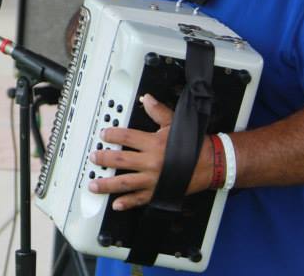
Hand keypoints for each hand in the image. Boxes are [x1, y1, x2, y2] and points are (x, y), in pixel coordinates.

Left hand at [87, 94, 193, 210]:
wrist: (211, 163)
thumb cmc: (193, 144)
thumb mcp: (175, 124)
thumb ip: (158, 111)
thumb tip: (147, 98)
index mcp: (154, 143)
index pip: (127, 137)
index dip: (112, 134)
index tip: (103, 134)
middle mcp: (151, 162)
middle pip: (121, 160)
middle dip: (104, 158)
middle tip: (93, 157)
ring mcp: (153, 179)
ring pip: (125, 182)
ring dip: (108, 184)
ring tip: (94, 184)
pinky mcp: (158, 191)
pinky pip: (140, 199)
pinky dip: (128, 203)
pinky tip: (116, 204)